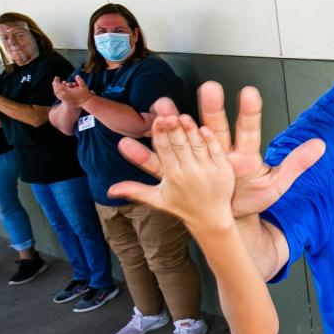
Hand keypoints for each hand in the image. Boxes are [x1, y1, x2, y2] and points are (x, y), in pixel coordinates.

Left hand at [52, 75, 93, 107]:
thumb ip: (79, 80)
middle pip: (56, 89)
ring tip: (56, 85)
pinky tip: (58, 91)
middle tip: (56, 80)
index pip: (58, 85)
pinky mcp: (66, 101)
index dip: (56, 80)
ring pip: (56, 93)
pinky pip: (59, 97)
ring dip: (55, 88)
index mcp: (67, 91)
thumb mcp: (83, 86)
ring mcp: (65, 99)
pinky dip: (57, 93)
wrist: (86, 103)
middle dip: (55, 84)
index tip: (57, 77)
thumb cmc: (85, 94)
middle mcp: (65, 95)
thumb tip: (76, 76)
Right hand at [109, 108, 235, 231]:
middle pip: (180, 146)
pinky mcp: (223, 170)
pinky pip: (216, 152)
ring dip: (190, 131)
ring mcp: (208, 170)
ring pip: (197, 146)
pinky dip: (209, 140)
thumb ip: (135, 191)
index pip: (164, 152)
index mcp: (173, 177)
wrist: (210, 218)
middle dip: (173, 130)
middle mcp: (190, 173)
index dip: (160, 136)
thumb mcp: (157, 199)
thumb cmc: (183, 206)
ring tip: (182, 117)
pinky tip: (203, 128)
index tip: (157, 121)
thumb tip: (110, 191)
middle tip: (167, 115)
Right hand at [119, 83, 325, 217]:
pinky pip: (160, 165)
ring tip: (161, 107)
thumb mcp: (277, 184)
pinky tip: (128, 144)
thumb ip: (297, 164)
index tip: (250, 92)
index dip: (250, 112)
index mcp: (244, 154)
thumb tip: (322, 145)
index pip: (250, 129)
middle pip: (216, 127)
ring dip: (173, 122)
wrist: (232, 215)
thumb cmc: (253, 197)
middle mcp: (220, 150)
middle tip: (210, 89)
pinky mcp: (181, 174)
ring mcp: (199, 159)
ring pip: (185, 137)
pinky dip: (144, 155)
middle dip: (211, 109)